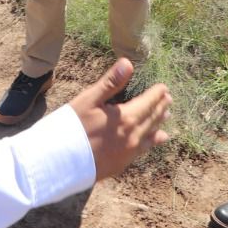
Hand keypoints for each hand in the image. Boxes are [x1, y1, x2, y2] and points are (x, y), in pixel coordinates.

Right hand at [70, 59, 171, 180]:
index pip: (148, 102)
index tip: (164, 87)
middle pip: (152, 119)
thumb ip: (111, 82)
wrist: (58, 162)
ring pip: (150, 135)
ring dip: (158, 124)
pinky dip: (152, 142)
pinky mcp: (121, 164)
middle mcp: (132, 136)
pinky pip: (143, 150)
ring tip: (166, 117)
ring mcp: (128, 153)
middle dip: (160, 107)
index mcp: (126, 118)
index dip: (157, 94)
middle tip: (168, 99)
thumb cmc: (71, 127)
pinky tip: (154, 140)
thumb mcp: (89, 99)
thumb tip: (128, 63)